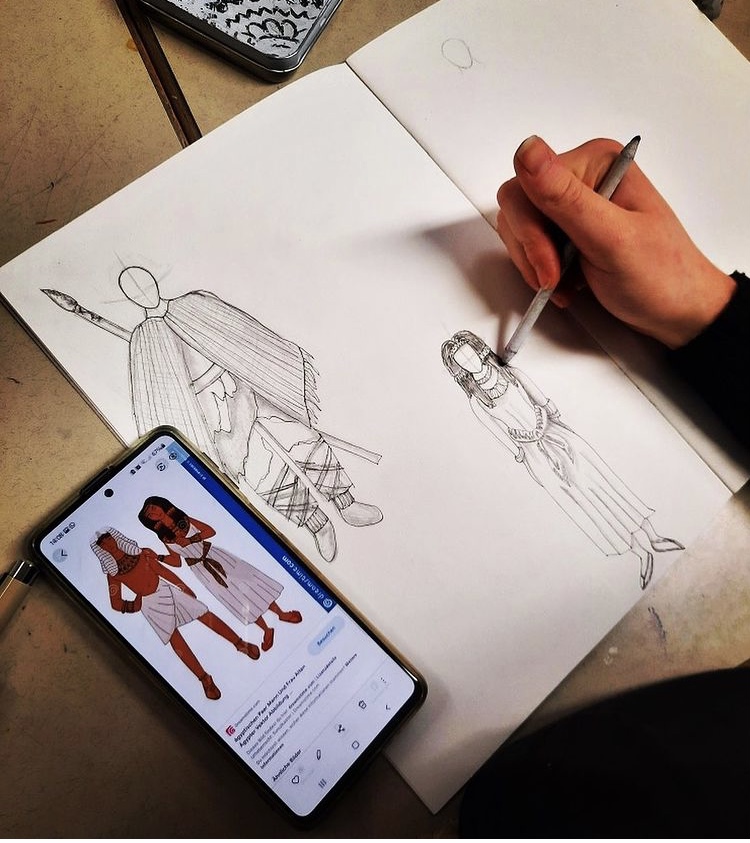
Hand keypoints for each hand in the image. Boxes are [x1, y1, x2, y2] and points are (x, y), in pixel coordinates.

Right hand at [496, 136, 735, 347]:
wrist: (677, 310)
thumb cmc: (660, 276)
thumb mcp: (612, 237)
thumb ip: (566, 197)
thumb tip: (528, 150)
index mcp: (595, 163)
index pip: (526, 185)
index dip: (531, 231)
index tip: (551, 267)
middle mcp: (581, 178)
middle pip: (518, 207)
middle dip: (532, 251)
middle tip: (556, 279)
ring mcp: (572, 205)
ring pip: (519, 230)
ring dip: (535, 265)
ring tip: (565, 284)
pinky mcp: (566, 231)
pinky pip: (529, 246)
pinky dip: (539, 272)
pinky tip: (565, 284)